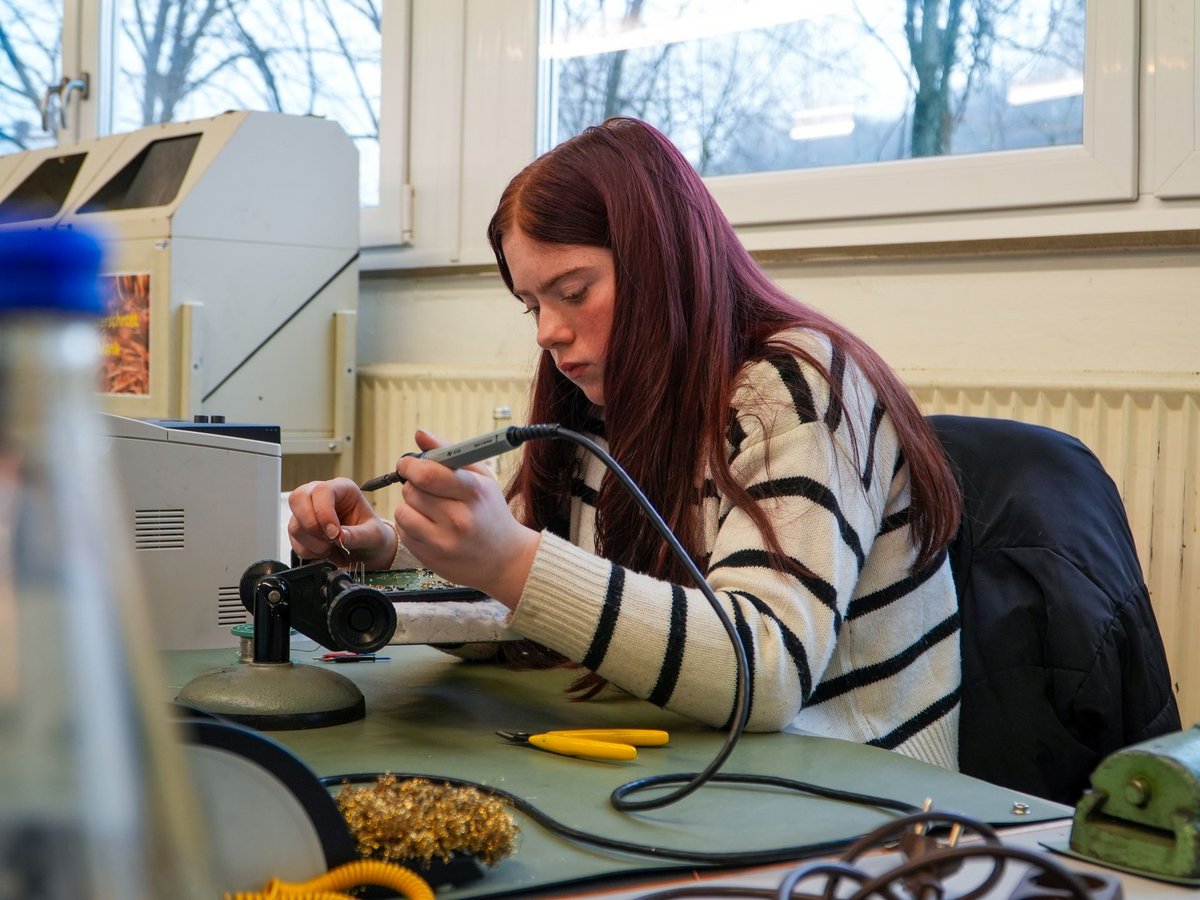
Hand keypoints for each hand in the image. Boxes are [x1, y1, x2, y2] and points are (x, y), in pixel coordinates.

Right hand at [287, 476, 396, 569]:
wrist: (367, 550)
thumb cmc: (372, 535)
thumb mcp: (374, 535)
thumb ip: (358, 535)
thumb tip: (340, 537)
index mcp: (342, 489)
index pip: (322, 490)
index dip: (324, 512)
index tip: (334, 533)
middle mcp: (320, 495)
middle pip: (298, 499)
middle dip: (312, 525)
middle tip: (330, 540)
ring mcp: (307, 511)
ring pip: (295, 525)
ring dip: (313, 542)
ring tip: (332, 547)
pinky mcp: (300, 528)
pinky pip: (294, 541)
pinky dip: (309, 551)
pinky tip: (325, 551)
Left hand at [394, 430, 540, 608]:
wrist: (505, 560)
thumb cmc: (491, 512)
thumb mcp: (481, 478)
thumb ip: (449, 453)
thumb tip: (419, 434)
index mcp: (473, 493)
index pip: (429, 474)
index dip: (410, 465)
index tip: (407, 464)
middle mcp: (458, 519)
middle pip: (412, 490)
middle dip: (413, 484)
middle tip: (426, 488)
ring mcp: (443, 542)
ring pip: (403, 511)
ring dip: (410, 505)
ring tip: (430, 509)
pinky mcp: (430, 558)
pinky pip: (403, 531)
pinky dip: (410, 525)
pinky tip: (430, 526)